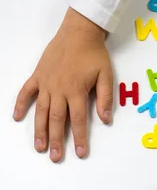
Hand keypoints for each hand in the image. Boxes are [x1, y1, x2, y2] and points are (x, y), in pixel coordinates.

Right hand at [13, 8, 113, 161]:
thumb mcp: (106, 75)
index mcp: (77, 91)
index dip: (80, 138)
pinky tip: (16, 118)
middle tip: (55, 157)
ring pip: (41, 111)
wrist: (79, 32)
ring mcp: (46, 83)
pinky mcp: (38, 76)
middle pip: (57, 120)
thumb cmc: (94, 54)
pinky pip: (26, 92)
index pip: (79, 120)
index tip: (80, 153)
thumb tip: (106, 119)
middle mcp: (59, 90)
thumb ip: (106, 97)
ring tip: (39, 147)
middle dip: (56, 140)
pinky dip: (20, 104)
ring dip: (39, 130)